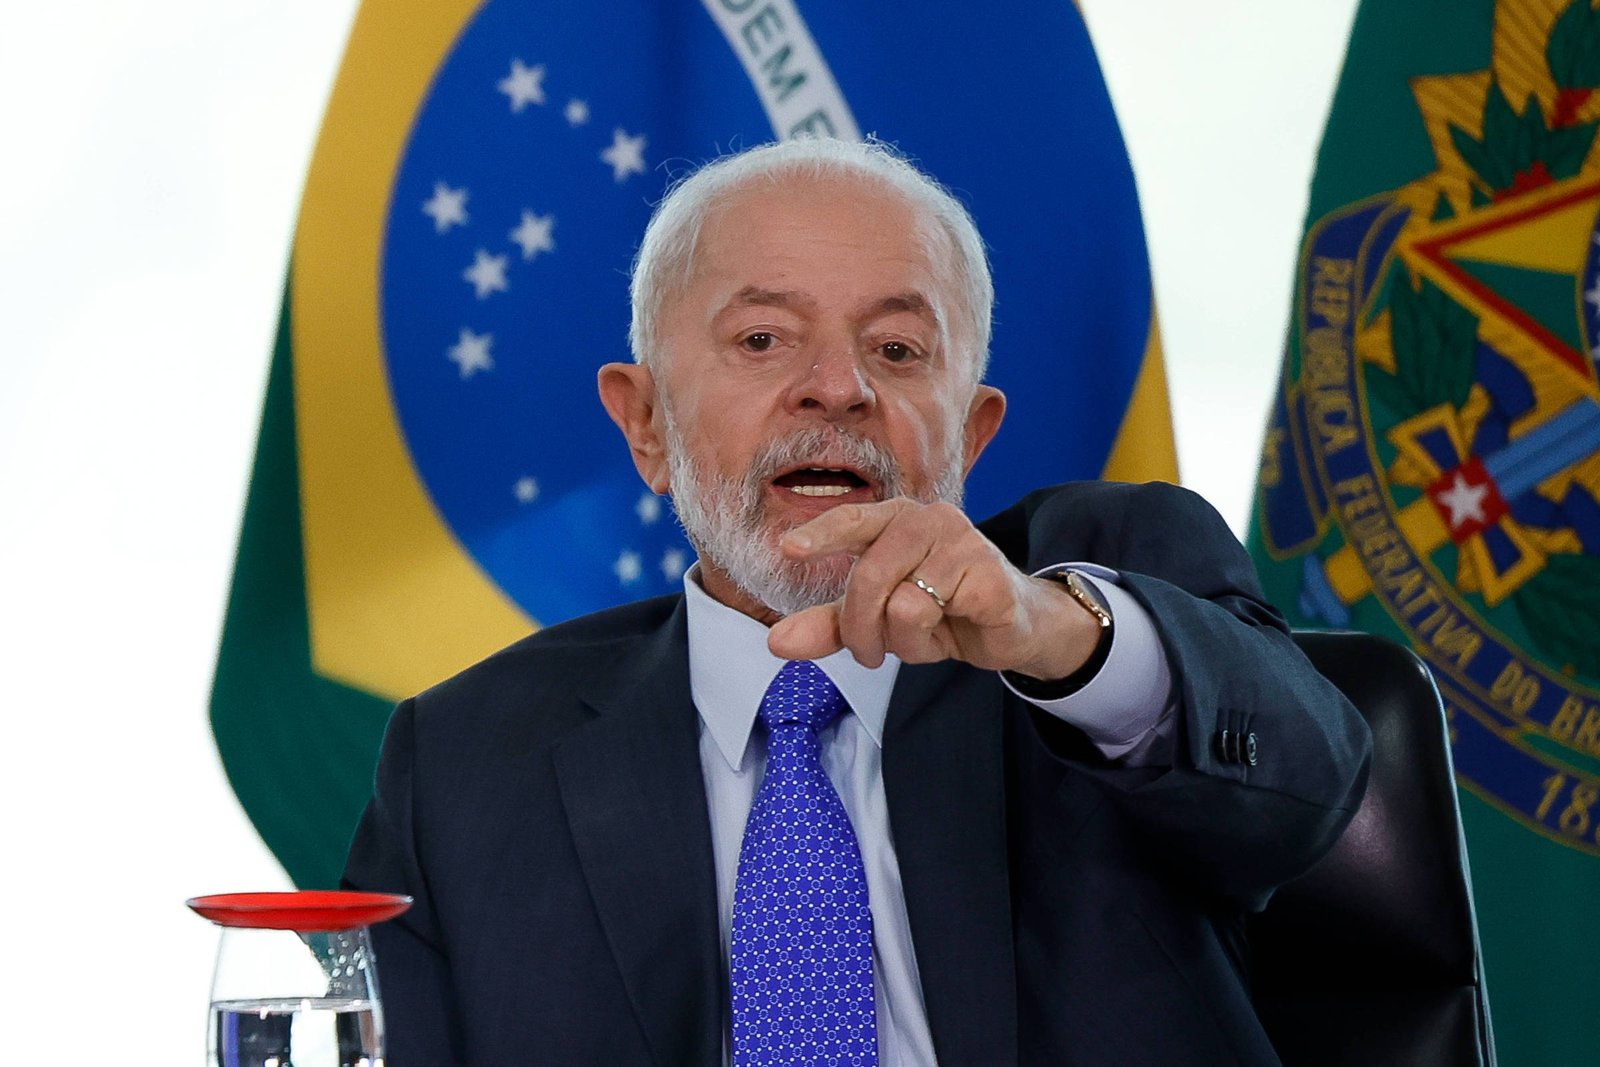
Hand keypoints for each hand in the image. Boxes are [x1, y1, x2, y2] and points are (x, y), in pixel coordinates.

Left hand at [766, 498, 1102, 677]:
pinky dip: (929, 641)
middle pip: (868, 577)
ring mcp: (963, 542)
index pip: (852, 520)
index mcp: (897, 519)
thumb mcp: (878, 620)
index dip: (821, 535)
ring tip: (921, 640)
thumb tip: (776, 641)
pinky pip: (931, 615)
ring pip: (900, 604)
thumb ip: (829, 624)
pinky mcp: (987, 574)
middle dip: (860, 628)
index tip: (790, 548)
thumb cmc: (939, 611)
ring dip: (900, 641)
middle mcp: (929, 520)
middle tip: (868, 655)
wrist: (1010, 628)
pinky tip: (952, 632)